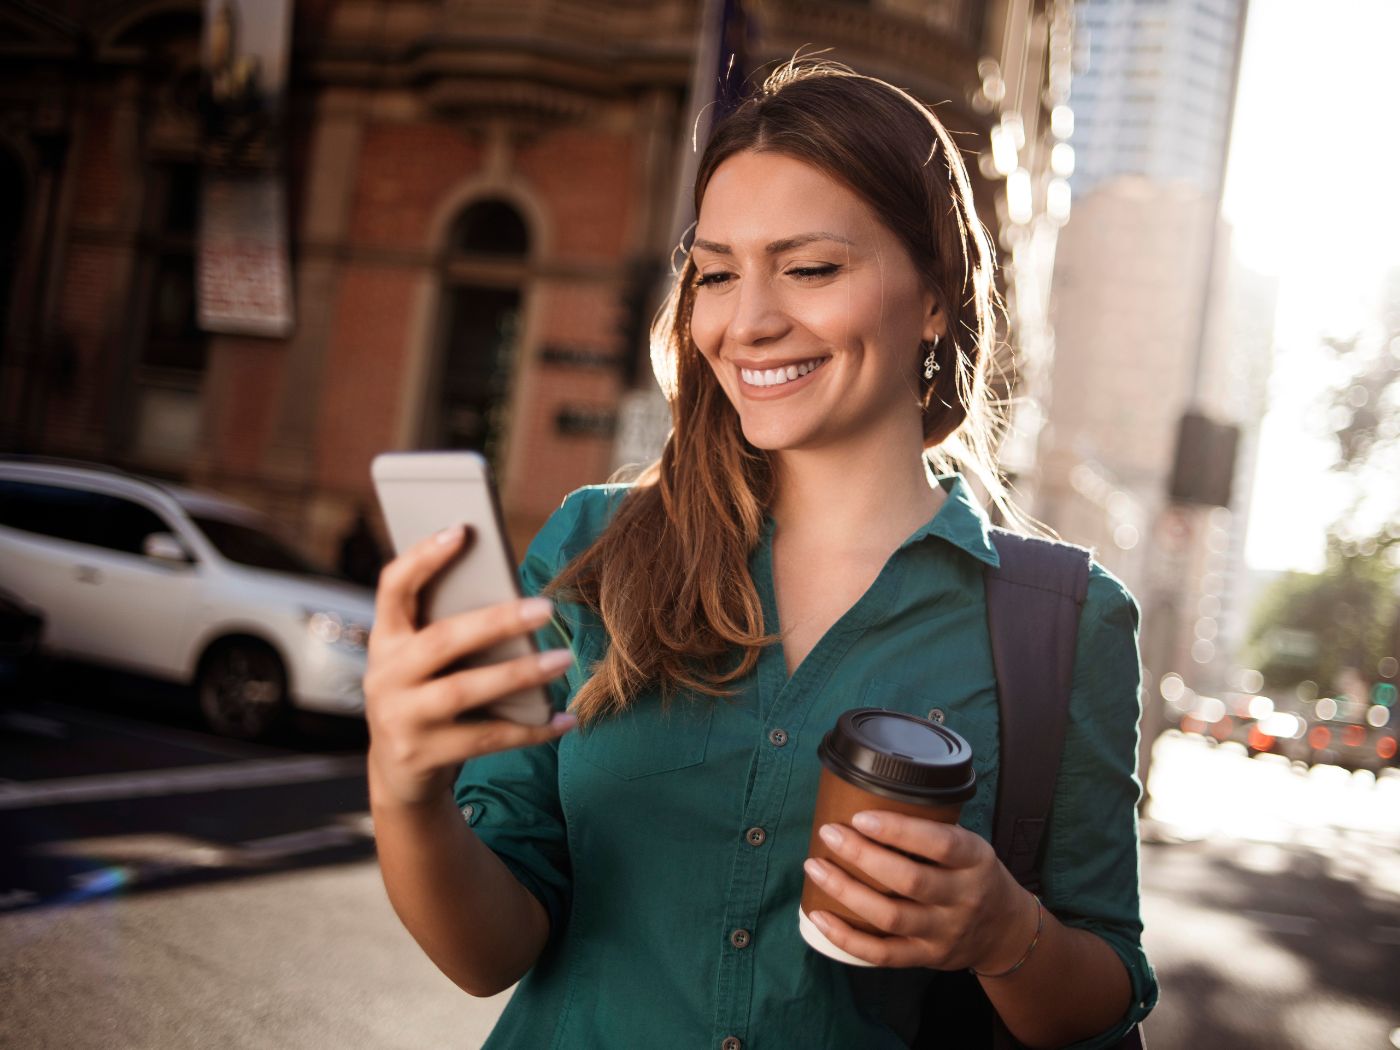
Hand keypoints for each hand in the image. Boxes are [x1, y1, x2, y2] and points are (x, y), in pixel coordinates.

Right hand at [364, 524, 577, 809]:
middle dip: (496, 622)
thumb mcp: (426, 661)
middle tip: (546, 608)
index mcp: (386, 638)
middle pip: (442, 640)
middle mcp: (385, 675)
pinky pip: (486, 739)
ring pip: (463, 691)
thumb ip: (453, 630)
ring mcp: (400, 718)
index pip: (394, 587)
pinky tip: (565, 719)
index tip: (462, 530)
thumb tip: (518, 600)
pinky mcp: (421, 755)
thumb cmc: (427, 695)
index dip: (423, 557)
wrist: (399, 772)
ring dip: (519, 675)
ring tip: (563, 658)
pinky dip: (530, 729)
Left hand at [802, 811, 1036, 971]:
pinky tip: (819, 916)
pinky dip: (847, 937)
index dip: (900, 830)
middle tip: (829, 833)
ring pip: (891, 917)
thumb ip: (932, 832)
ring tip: (815, 867)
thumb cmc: (974, 875)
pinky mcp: (927, 957)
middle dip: (863, 856)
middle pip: (910, 880)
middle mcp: (962, 898)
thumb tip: (867, 800)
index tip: (861, 816)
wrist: (1005, 931)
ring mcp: (945, 932)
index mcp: (975, 861)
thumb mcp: (970, 847)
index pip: (941, 844)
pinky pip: (882, 953)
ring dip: (847, 892)